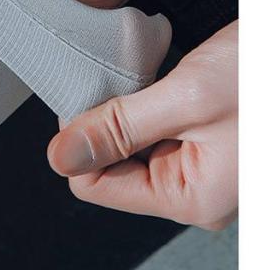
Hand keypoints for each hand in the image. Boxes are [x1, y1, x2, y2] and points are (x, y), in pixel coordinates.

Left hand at [47, 20, 237, 229]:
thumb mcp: (188, 97)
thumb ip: (120, 128)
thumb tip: (60, 156)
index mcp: (189, 196)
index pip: (95, 185)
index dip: (81, 140)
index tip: (88, 97)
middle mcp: (195, 189)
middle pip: (112, 163)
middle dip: (108, 119)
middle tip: (125, 78)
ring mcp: (203, 165)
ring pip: (132, 141)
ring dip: (131, 105)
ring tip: (153, 73)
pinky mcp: (208, 139)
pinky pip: (157, 126)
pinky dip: (151, 98)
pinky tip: (166, 74)